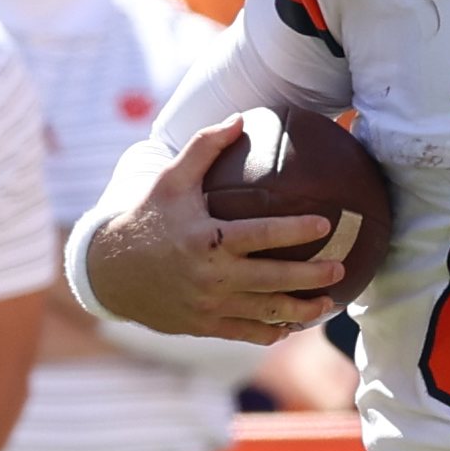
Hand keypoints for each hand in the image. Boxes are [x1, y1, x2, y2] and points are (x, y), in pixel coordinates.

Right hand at [82, 122, 343, 340]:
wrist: (109, 270)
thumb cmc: (147, 218)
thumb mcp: (170, 180)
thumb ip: (204, 148)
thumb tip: (240, 117)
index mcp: (205, 238)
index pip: (260, 235)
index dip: (295, 230)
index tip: (326, 224)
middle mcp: (210, 275)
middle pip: (273, 280)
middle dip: (312, 277)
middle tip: (341, 269)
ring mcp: (208, 304)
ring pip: (265, 313)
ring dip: (301, 312)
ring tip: (329, 304)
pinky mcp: (204, 326)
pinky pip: (246, 333)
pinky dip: (272, 331)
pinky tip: (293, 325)